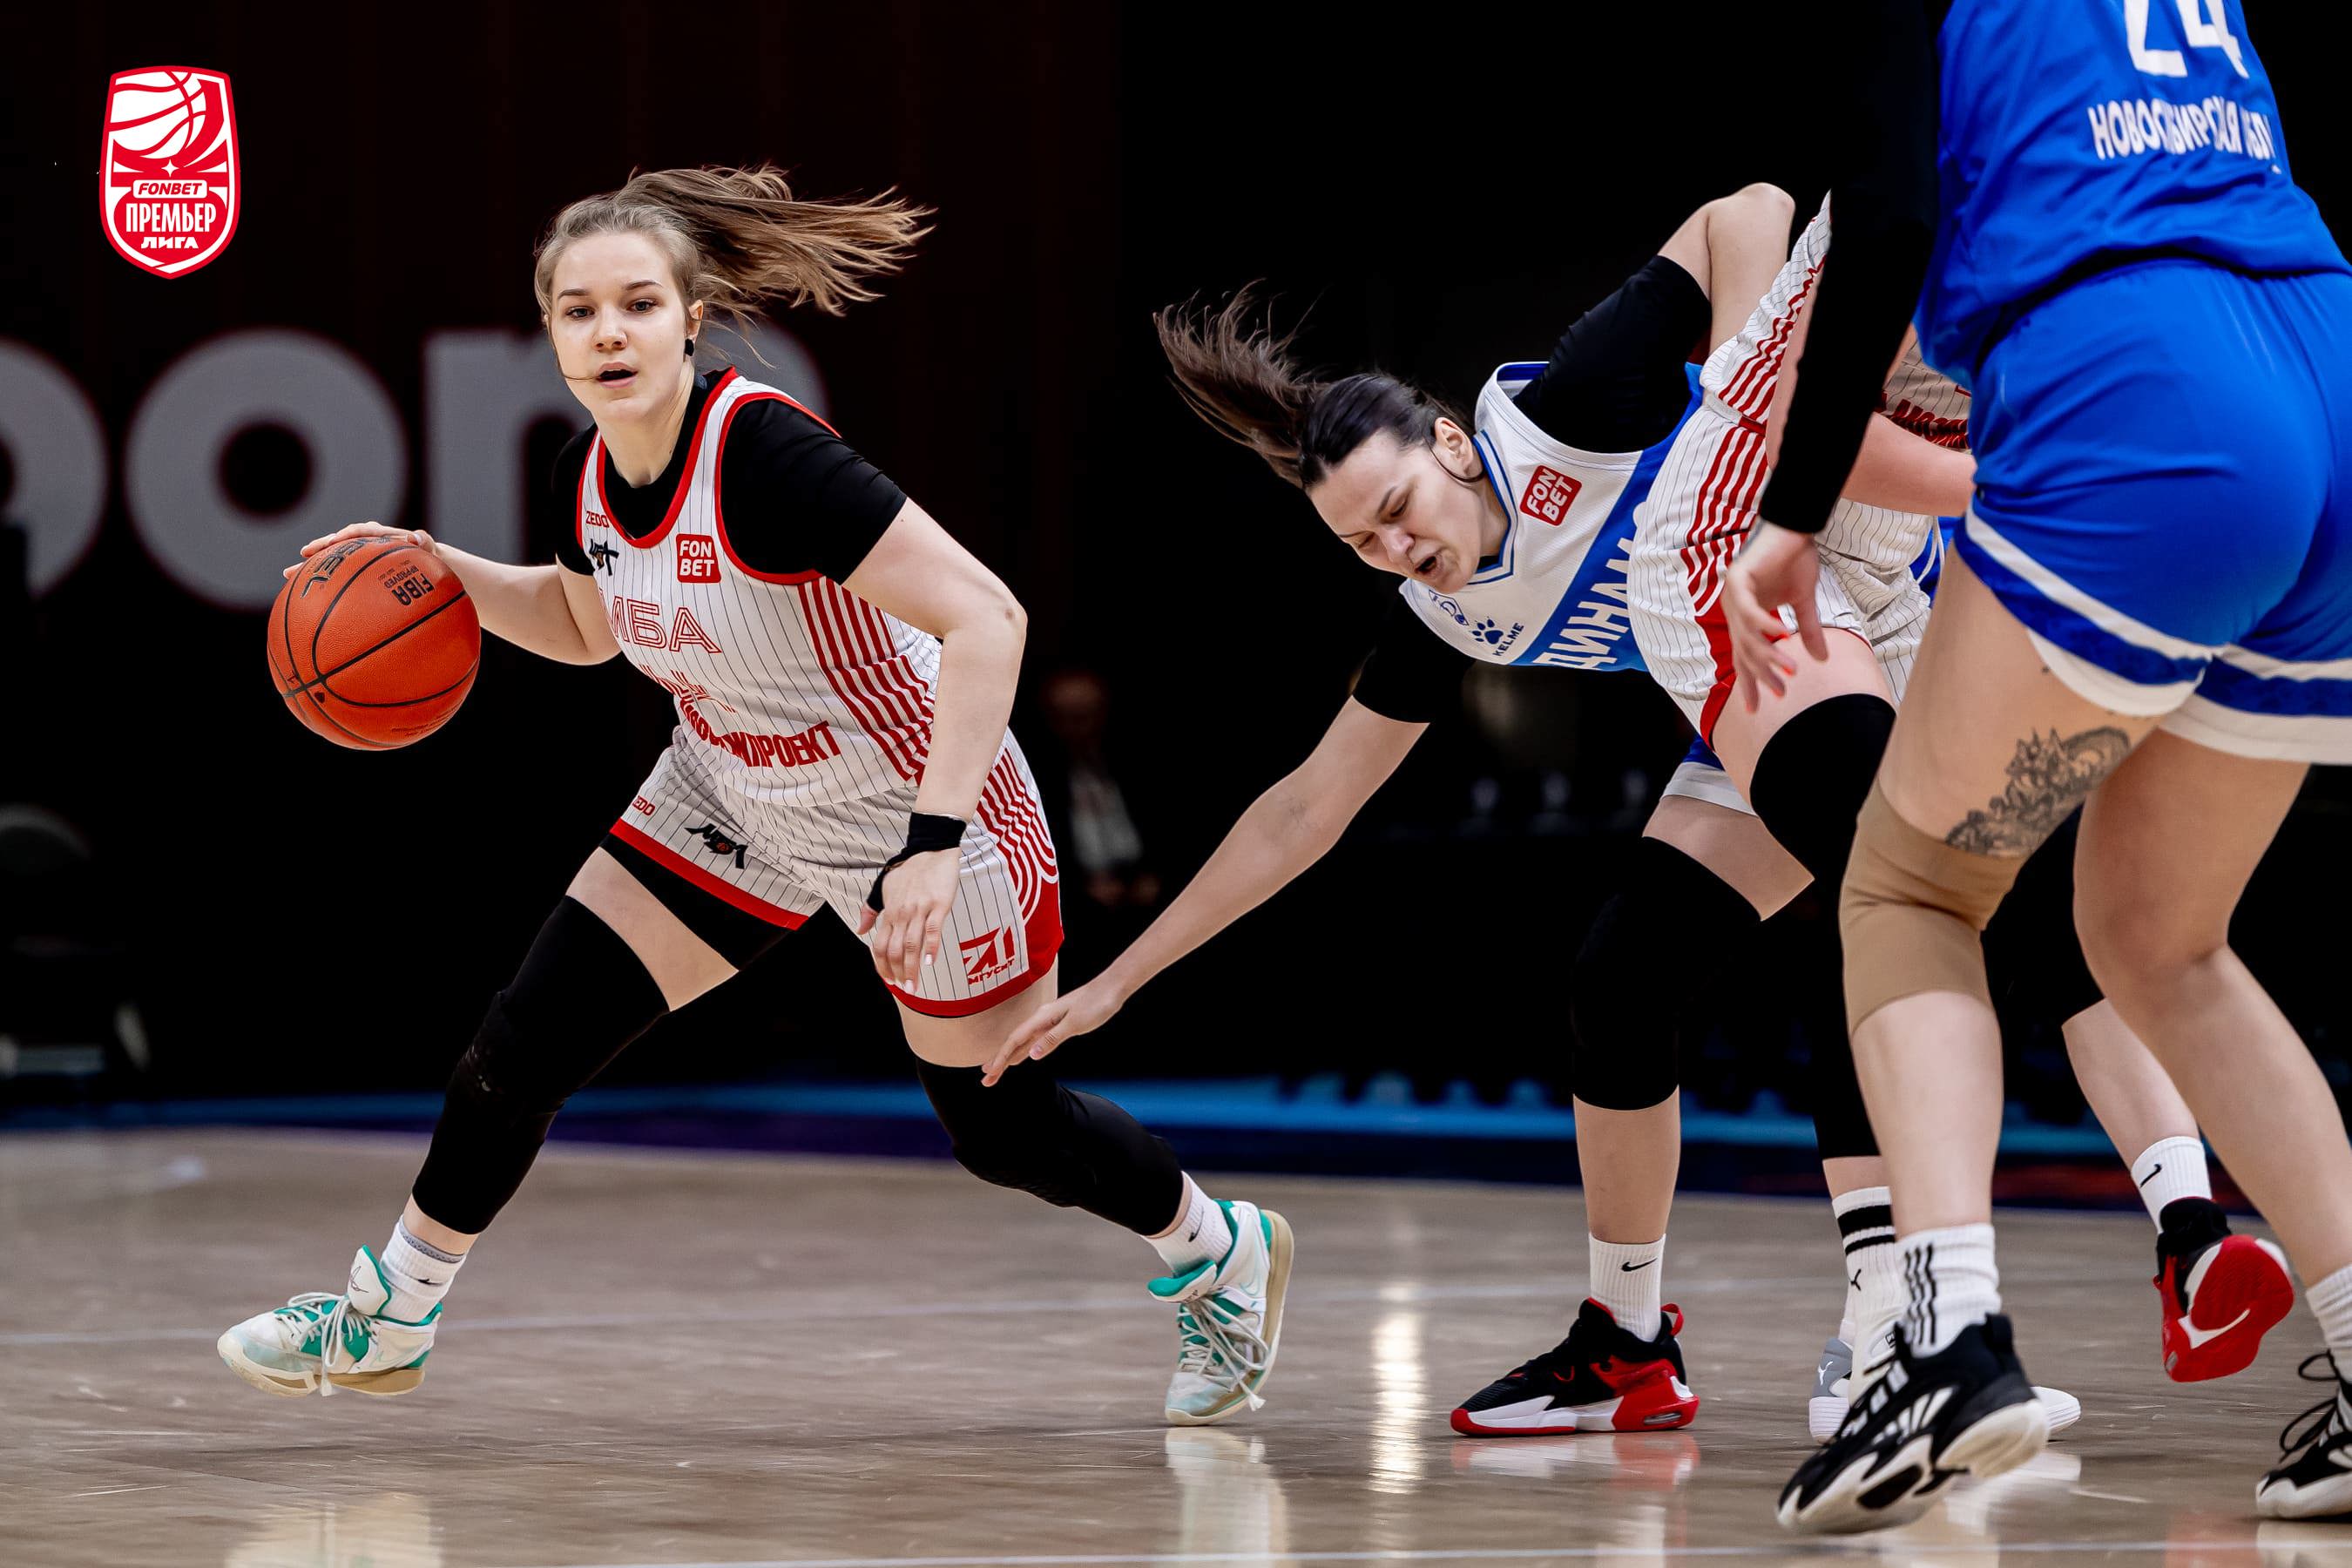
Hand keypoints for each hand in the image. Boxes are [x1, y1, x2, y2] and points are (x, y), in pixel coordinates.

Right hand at [281, 521, 436, 579]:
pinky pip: (333, 573)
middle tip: (303, 554)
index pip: (359, 532)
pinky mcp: (353, 567)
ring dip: (309, 566)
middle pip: (336, 543)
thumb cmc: (426, 554)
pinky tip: (302, 591)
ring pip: (329, 559)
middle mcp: (362, 541)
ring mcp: (356, 554)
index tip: (334, 542)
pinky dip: (319, 580)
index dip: (346, 535)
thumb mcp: (427, 547)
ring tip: (288, 574)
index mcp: (377, 534)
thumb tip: (418, 537)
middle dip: (319, 548)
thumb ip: (424, 541)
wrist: (422, 560)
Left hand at [854, 847, 958, 987]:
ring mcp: (920, 909)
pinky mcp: (938, 905)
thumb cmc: (909, 869)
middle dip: (897, 973)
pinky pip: (933, 930)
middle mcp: (901, 913)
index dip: (882, 966)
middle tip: (904, 988)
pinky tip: (930, 962)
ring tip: (914, 985)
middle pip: (894, 950)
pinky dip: (930, 948)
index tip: (889, 980)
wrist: (931, 849)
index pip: (879, 945)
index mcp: (889, 912)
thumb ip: (871, 910)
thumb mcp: (883, 888)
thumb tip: (860, 930)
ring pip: (911, 944)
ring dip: (911, 968)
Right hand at [981, 975, 1129, 1085]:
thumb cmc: (1096, 1003)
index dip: (1001, 1058)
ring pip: (1023, 1042)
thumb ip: (1052, 1038)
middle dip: (999, 1061)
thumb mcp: (1075, 1023)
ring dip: (1009, 1058)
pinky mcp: (1058, 1024)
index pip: (1015, 1040)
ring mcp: (1049, 1021)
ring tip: (995, 1071)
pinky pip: (1034, 1040)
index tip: (989, 1073)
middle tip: (986, 1080)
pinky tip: (1019, 1057)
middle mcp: (1042, 1019)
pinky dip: (1023, 1051)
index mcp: (1042, 1017)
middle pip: (1014, 1042)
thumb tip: (1031, 1054)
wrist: (1112, 988)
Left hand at [1723, 520, 1827, 713]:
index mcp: (1746, 617)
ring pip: (1748, 636)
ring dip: (1770, 656)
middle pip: (1745, 653)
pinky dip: (1765, 625)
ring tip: (1790, 671)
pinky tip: (1782, 638)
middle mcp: (1735, 610)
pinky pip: (1749, 610)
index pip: (1744, 657)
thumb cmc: (1796, 560)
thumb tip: (1821, 660)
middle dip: (1764, 676)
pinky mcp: (1738, 579)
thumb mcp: (1804, 602)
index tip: (1758, 710)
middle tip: (1783, 694)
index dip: (1751, 683)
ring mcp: (1733, 595)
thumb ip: (1808, 630)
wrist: (1795, 527)